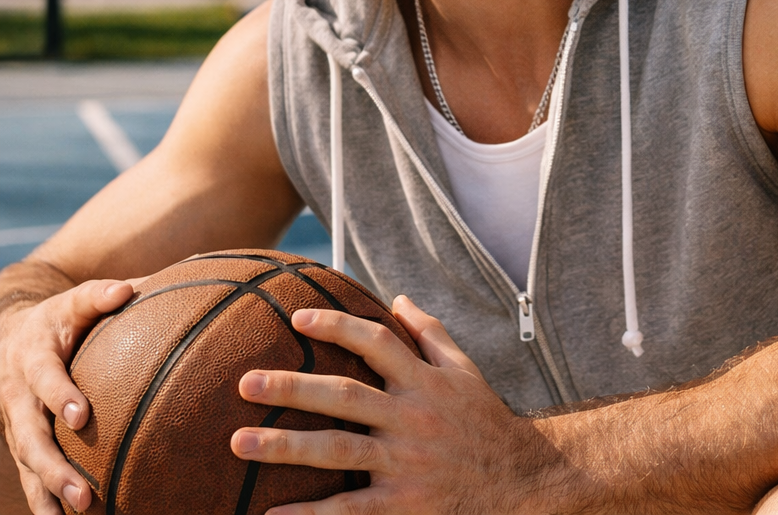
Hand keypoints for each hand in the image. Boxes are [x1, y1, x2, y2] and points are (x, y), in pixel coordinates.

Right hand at [0, 280, 133, 513]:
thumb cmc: (60, 317)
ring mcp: (15, 421)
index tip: (82, 415)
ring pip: (27, 462)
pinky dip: (42, 498)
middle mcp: (18, 395)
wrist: (11, 334)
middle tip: (83, 490)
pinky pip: (28, 472)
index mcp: (33, 358)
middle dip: (53, 466)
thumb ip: (101, 294)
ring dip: (49, 490)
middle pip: (29, 436)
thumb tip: (130, 288)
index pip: (45, 377)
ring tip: (81, 510)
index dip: (60, 396)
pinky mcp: (20, 439)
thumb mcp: (76, 300)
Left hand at [230, 296, 565, 513]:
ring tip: (240, 443)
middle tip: (245, 384)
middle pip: (345, 397)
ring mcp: (406, 462)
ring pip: (338, 450)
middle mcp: (412, 416)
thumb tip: (397, 298)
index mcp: (424, 380)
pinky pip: (349, 509)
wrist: (522, 481)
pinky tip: (271, 514)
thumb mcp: (464, 370)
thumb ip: (429, 333)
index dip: (335, 327)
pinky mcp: (403, 504)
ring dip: (286, 446)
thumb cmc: (485, 420)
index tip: (296, 320)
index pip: (375, 342)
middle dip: (293, 388)